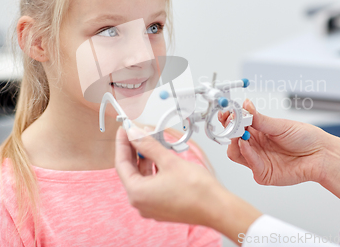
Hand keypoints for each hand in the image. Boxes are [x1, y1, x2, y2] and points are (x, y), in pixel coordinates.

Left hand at [114, 127, 261, 242]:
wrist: (217, 208)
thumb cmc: (197, 190)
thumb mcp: (169, 161)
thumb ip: (149, 146)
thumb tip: (135, 134)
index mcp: (137, 193)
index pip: (121, 163)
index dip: (122, 144)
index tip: (124, 130)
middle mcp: (141, 203)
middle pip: (130, 171)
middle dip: (134, 150)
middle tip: (136, 132)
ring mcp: (151, 207)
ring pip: (142, 177)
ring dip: (145, 159)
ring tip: (150, 141)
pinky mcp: (162, 207)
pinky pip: (151, 185)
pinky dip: (153, 170)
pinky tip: (159, 157)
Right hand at [219, 99, 339, 214]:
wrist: (321, 155)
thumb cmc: (305, 138)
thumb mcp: (279, 125)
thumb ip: (259, 118)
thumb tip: (245, 105)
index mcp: (258, 132)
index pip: (236, 125)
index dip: (229, 120)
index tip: (227, 113)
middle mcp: (256, 146)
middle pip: (232, 140)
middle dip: (229, 130)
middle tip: (231, 121)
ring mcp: (258, 160)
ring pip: (235, 153)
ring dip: (235, 141)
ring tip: (239, 133)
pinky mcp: (263, 173)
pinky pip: (249, 164)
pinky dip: (246, 153)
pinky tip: (245, 143)